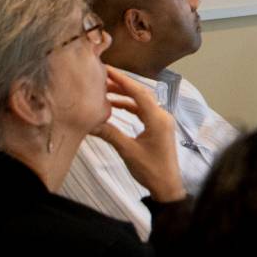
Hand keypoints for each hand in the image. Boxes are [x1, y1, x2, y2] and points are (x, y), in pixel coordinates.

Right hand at [93, 67, 185, 203]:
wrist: (167, 187)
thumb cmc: (151, 170)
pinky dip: (129, 107)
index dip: (122, 80)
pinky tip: (114, 106)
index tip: (107, 70)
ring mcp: (162, 122)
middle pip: (140, 94)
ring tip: (104, 92)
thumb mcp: (127, 151)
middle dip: (121, 85)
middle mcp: (162, 116)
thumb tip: (89, 121)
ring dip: (124, 96)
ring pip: (141, 102)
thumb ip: (109, 133)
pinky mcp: (159, 128)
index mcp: (158, 119)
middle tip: (101, 78)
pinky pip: (143, 111)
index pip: (139, 93)